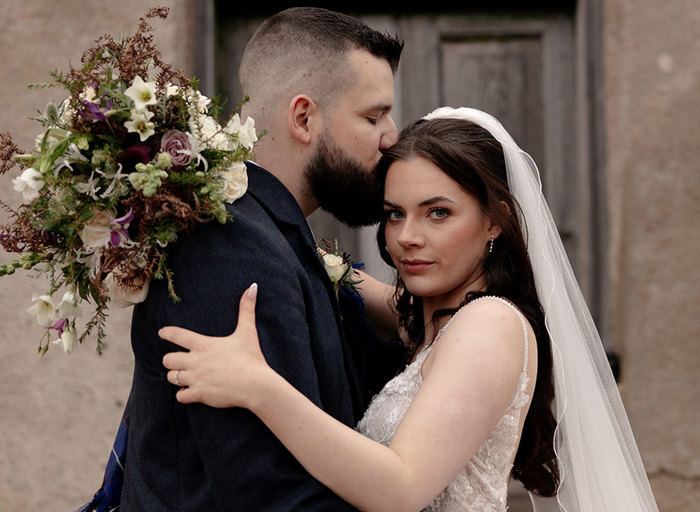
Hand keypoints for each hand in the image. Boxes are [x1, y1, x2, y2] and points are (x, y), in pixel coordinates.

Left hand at [161, 283, 269, 408]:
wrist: (256, 385)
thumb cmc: (252, 357)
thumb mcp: (248, 331)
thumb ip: (247, 309)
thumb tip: (253, 286)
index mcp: (204, 344)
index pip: (176, 335)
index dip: (166, 332)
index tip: (162, 332)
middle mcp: (195, 361)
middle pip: (167, 359)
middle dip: (171, 359)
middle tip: (179, 360)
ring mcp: (196, 378)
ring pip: (171, 377)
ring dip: (177, 376)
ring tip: (186, 376)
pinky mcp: (199, 394)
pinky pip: (180, 396)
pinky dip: (184, 394)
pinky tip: (192, 391)